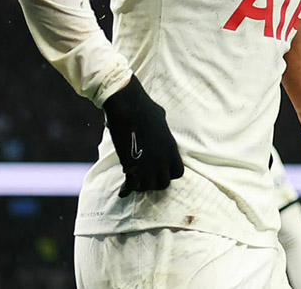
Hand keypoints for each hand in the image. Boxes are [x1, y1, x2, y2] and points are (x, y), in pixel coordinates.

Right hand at [102, 75, 183, 196]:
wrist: (129, 108)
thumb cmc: (145, 108)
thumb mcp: (161, 120)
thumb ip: (162, 129)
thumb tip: (158, 125)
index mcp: (171, 149)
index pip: (178, 173)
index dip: (169, 173)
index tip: (160, 171)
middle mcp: (163, 161)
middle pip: (163, 184)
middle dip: (154, 182)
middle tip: (146, 178)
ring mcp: (148, 166)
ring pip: (147, 187)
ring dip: (140, 186)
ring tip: (134, 183)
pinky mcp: (132, 168)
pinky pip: (131, 187)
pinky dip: (126, 190)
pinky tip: (122, 191)